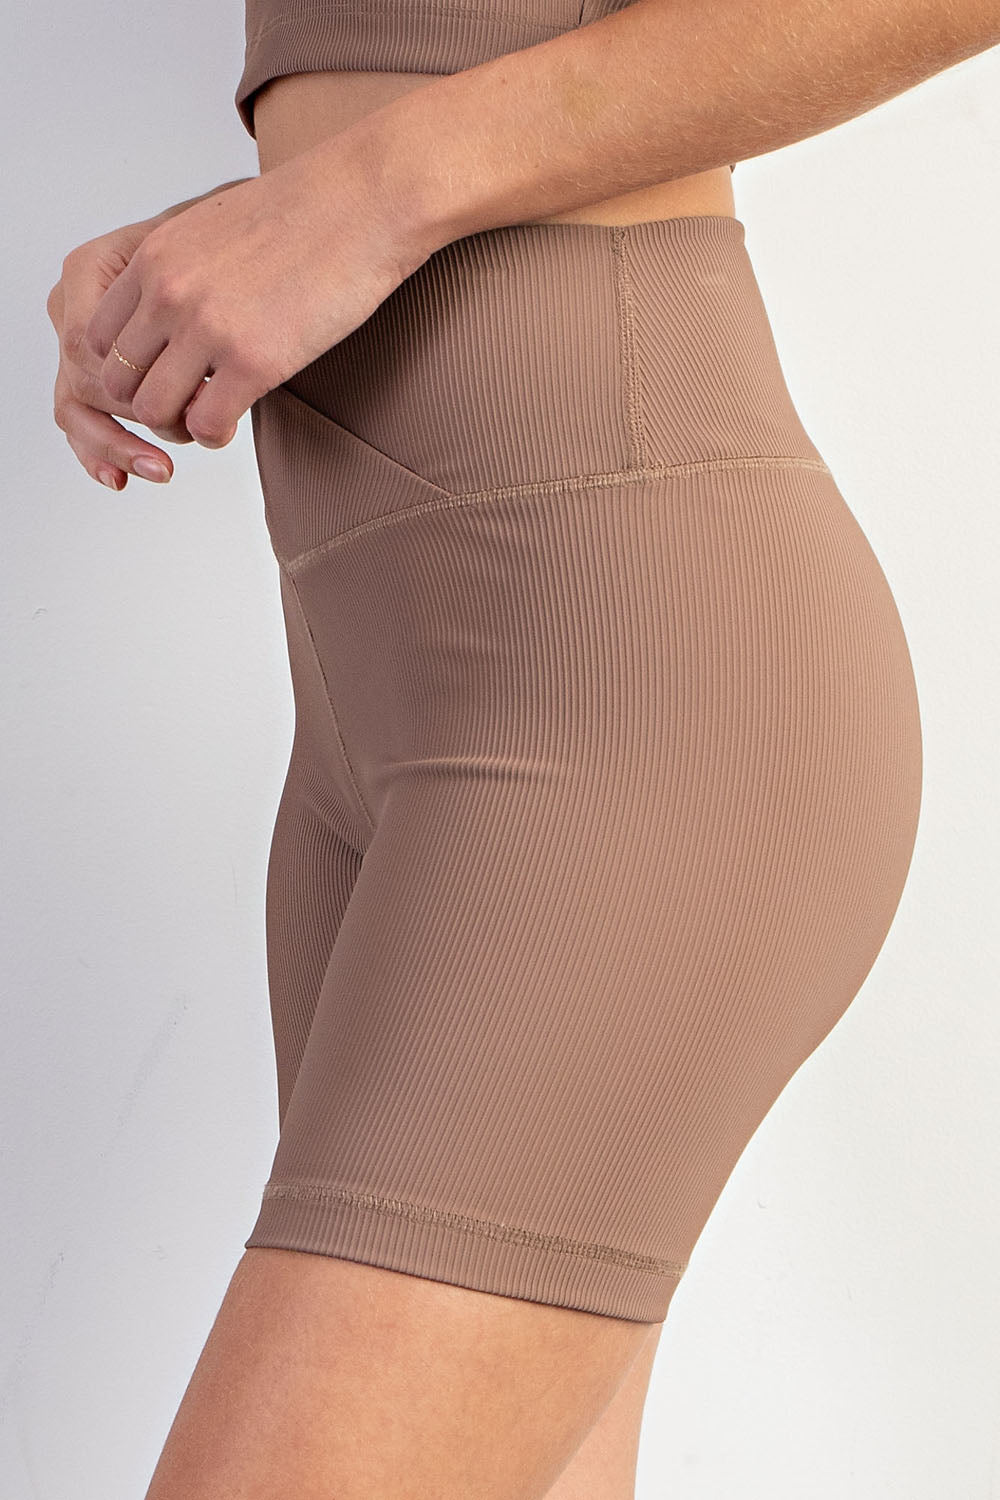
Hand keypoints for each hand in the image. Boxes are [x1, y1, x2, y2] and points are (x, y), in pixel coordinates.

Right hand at [48, 216, 203, 491]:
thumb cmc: (227, 252)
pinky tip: (121, 479)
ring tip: (163, 470)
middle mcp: (71, 303)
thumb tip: (207, 394)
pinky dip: (99, 453)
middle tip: (193, 431)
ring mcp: (75, 339)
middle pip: (86, 380)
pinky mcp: (90, 370)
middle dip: (139, 416)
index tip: (195, 401)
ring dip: (117, 446)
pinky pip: (81, 417)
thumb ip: (198, 312)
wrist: (232, 249)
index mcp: (90, 268)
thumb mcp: (218, 266)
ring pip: (75, 407)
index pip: (89, 347)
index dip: (137, 385)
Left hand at [80, 146, 430, 451]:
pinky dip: (213, 433)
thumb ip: (182, 266)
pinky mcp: (253, 361)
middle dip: (146, 400)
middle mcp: (168, 293)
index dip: (127, 365)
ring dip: (176, 424)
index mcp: (154, 257)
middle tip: (182, 404)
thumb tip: (178, 303)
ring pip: (151, 409)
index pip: (98, 334)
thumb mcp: (215, 224)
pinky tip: (233, 422)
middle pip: (117, 379)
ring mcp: (207, 329)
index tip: (161, 372)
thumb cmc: (306, 211)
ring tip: (206, 417)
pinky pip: (205, 424)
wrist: (363, 201)